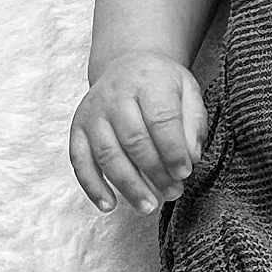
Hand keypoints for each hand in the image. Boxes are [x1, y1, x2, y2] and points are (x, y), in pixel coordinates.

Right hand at [70, 52, 207, 214]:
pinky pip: (80, 161)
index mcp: (147, 81)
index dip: (173, 151)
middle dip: (155, 172)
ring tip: (148, 206)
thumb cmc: (161, 84)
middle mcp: (115, 95)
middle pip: (134, 140)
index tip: (185, 173)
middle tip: (173, 192)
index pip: (161, 120)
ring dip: (128, 185)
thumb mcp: (188, 91)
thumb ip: (194, 123)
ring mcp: (93, 113)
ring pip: (107, 154)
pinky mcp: (78, 128)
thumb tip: (191, 157)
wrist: (127, 65)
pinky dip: (92, 186)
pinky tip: (108, 205)